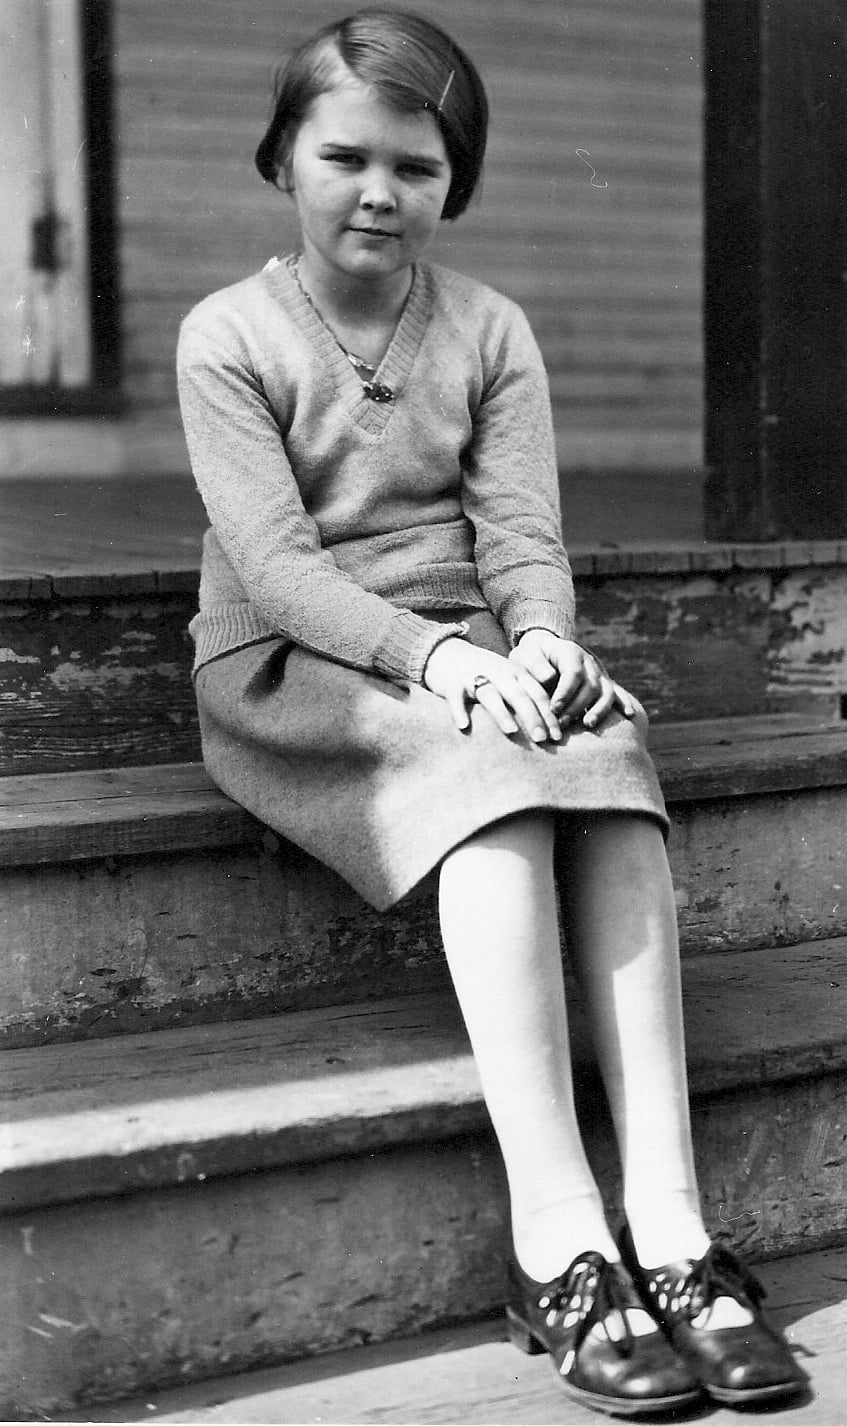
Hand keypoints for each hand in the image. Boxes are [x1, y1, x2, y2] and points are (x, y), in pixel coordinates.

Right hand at [423, 637, 562, 742]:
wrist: (448, 654)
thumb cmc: (485, 675)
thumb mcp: (509, 681)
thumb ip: (527, 698)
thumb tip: (551, 730)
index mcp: (516, 673)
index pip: (537, 694)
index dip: (548, 715)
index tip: (558, 737)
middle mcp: (498, 673)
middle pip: (518, 695)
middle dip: (532, 716)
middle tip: (542, 739)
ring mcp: (474, 677)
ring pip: (490, 694)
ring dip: (501, 713)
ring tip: (512, 731)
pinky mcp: (451, 684)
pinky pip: (455, 697)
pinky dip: (458, 710)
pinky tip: (464, 726)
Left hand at [509, 630, 636, 728]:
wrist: (543, 651)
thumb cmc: (531, 656)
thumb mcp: (526, 655)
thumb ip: (535, 664)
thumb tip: (549, 677)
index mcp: (570, 652)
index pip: (573, 673)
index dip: (565, 692)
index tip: (553, 708)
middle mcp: (588, 662)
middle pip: (591, 685)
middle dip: (577, 706)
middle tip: (561, 723)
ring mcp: (598, 673)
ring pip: (606, 691)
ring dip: (599, 709)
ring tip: (587, 725)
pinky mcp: (602, 684)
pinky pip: (616, 693)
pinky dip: (623, 703)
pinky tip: (629, 715)